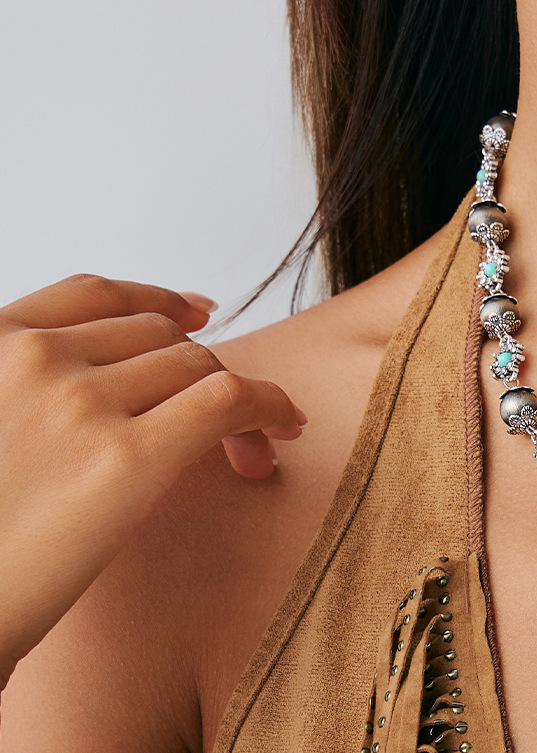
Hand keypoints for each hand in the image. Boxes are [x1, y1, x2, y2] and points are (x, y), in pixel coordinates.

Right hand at [0, 274, 305, 690]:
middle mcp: (33, 359)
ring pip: (200, 365)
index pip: (94, 294)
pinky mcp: (125, 458)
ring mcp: (79, 403)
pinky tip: (287, 426)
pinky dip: (270, 404)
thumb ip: (35, 394)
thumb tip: (127, 393)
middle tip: (231, 423)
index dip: (157, 301)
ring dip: (241, 402)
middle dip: (204, 372)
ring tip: (254, 454)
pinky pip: (227, 399)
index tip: (199, 315)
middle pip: (160, 336)